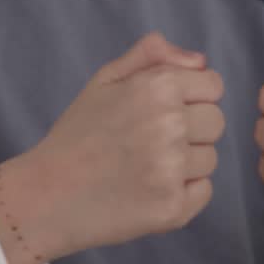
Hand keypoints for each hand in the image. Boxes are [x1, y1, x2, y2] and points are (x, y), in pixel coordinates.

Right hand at [0, 33, 225, 263]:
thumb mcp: (105, 80)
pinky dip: (183, 193)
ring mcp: (172, 169)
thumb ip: (152, 55)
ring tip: (143, 167)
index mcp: (157, 87)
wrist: (46, 195)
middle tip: (149, 142)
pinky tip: (149, 190)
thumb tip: (200, 60)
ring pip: (210, 159)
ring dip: (185, 163)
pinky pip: (204, 191)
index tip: (162, 112)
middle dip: (191, 129)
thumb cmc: (77, 135)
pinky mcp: (173, 208)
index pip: (214, 85)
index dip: (191, 97)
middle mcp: (169, 125)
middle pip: (216, 122)